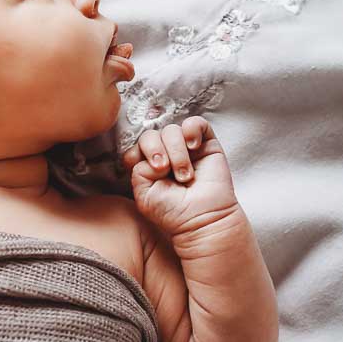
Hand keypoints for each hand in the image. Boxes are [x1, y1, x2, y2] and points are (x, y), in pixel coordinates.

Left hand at [120, 116, 239, 238]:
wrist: (202, 219)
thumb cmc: (173, 212)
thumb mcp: (143, 194)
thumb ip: (138, 170)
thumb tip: (151, 155)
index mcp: (147, 166)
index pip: (135, 147)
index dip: (139, 153)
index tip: (151, 171)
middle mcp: (165, 154)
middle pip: (150, 135)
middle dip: (155, 150)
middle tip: (164, 169)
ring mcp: (185, 148)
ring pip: (171, 130)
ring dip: (176, 152)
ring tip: (185, 175)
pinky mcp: (206, 144)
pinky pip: (195, 122)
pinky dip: (192, 130)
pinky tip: (193, 147)